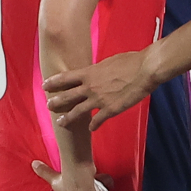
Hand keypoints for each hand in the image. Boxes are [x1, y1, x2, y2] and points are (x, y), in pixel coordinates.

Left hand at [43, 49, 157, 130]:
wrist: (146, 69)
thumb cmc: (131, 61)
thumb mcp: (109, 62)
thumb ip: (99, 70)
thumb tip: (96, 72)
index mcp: (90, 72)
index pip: (65, 78)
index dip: (53, 82)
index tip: (45, 85)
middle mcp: (90, 87)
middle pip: (67, 96)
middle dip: (55, 102)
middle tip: (48, 106)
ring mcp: (99, 100)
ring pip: (77, 112)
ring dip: (67, 118)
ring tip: (60, 123)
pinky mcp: (110, 110)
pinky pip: (97, 121)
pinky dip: (93, 126)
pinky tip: (91, 129)